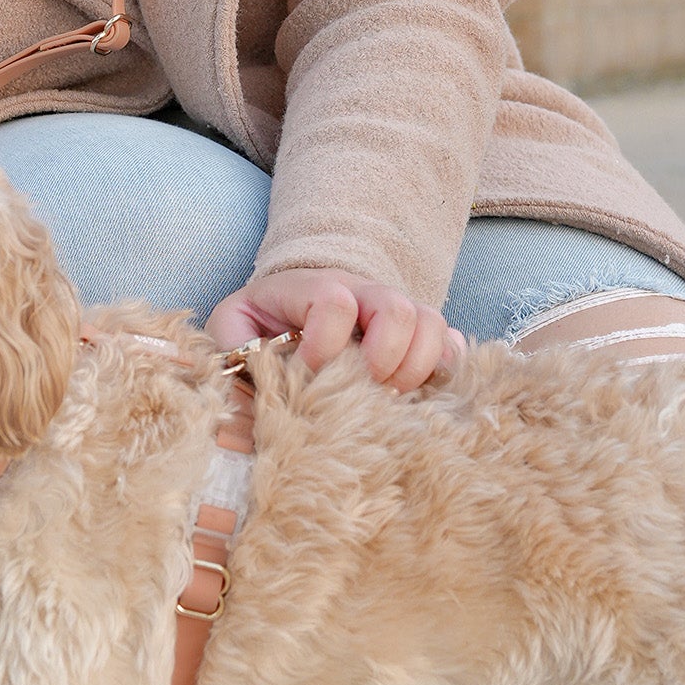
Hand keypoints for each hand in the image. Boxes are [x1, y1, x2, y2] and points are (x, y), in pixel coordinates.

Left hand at [206, 269, 463, 392]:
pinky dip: (444, 371)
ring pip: (433, 324)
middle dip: (383, 359)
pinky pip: (453, 345)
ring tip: (387, 398)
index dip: (324, 345)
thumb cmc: (259, 327)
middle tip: (362, 391)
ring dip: (415, 369)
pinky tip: (418, 394)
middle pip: (397, 308)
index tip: (307, 374)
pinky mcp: (420, 335)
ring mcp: (396, 311)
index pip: (335, 303)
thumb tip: (247, 387)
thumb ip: (232, 349)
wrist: (292, 309)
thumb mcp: (232, 329)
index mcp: (311, 286)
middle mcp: (362, 291)